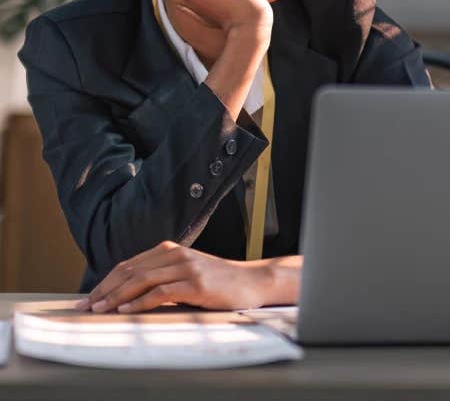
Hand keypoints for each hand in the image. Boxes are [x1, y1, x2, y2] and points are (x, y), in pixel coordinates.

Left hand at [75, 241, 272, 312]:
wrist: (250, 282)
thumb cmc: (216, 282)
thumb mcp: (186, 273)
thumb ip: (162, 276)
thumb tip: (126, 296)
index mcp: (171, 250)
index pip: (129, 265)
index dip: (106, 281)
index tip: (89, 298)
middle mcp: (176, 254)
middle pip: (131, 270)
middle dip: (105, 290)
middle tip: (86, 307)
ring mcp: (186, 268)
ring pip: (142, 280)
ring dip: (116, 297)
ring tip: (99, 310)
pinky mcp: (196, 284)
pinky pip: (161, 291)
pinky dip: (140, 302)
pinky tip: (126, 311)